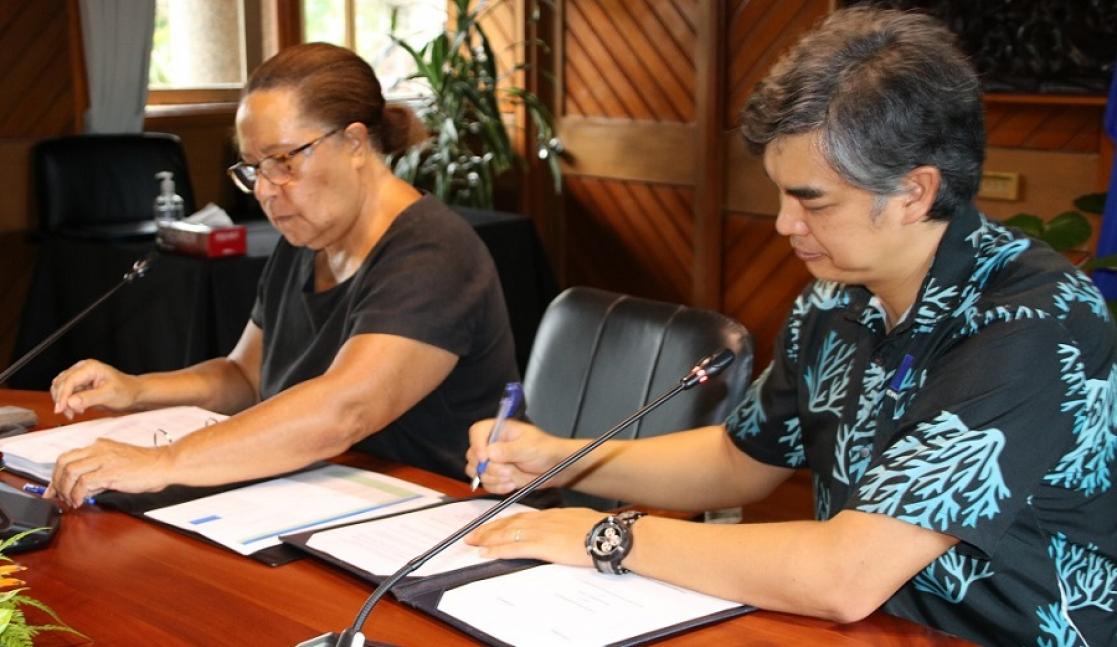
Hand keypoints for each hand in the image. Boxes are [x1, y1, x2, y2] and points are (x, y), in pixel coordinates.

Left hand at [45, 438, 171, 507]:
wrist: (164, 463)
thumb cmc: (147, 465)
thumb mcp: (118, 462)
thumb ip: (99, 472)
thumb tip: (85, 488)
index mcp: (100, 445)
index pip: (68, 456)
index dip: (57, 474)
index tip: (54, 489)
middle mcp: (98, 449)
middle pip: (63, 462)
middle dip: (57, 482)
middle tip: (60, 495)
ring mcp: (104, 459)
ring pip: (70, 471)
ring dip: (66, 490)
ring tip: (71, 500)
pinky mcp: (110, 472)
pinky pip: (83, 483)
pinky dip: (77, 495)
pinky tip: (81, 501)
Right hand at [50, 359, 140, 418]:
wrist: (132, 393)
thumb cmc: (125, 390)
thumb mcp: (109, 395)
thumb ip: (89, 398)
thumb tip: (70, 402)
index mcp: (90, 367)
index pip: (69, 381)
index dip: (63, 396)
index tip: (61, 409)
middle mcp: (82, 369)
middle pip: (60, 384)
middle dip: (62, 400)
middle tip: (70, 413)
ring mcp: (79, 377)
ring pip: (59, 388)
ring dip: (63, 402)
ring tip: (75, 412)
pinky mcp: (78, 385)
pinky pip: (65, 394)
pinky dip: (66, 403)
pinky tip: (76, 410)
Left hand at [464, 507, 602, 566]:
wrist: (608, 535)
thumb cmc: (600, 529)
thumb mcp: (579, 521)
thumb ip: (564, 525)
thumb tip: (560, 531)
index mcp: (551, 515)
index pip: (520, 517)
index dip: (503, 522)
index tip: (490, 526)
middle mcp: (542, 520)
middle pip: (509, 523)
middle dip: (489, 529)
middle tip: (472, 534)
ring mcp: (541, 532)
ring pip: (507, 534)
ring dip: (488, 539)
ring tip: (473, 543)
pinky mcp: (543, 545)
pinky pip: (514, 548)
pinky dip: (498, 550)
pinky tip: (486, 553)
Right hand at [465, 419, 569, 492]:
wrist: (556, 469)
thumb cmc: (545, 450)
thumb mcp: (529, 447)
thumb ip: (509, 450)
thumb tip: (489, 453)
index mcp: (499, 430)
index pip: (477, 431)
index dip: (477, 444)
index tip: (484, 458)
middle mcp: (492, 445)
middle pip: (473, 455)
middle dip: (489, 467)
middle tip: (507, 471)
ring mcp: (493, 462)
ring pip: (477, 472)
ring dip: (494, 478)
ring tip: (512, 477)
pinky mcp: (496, 476)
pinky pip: (486, 484)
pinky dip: (498, 487)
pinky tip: (512, 484)